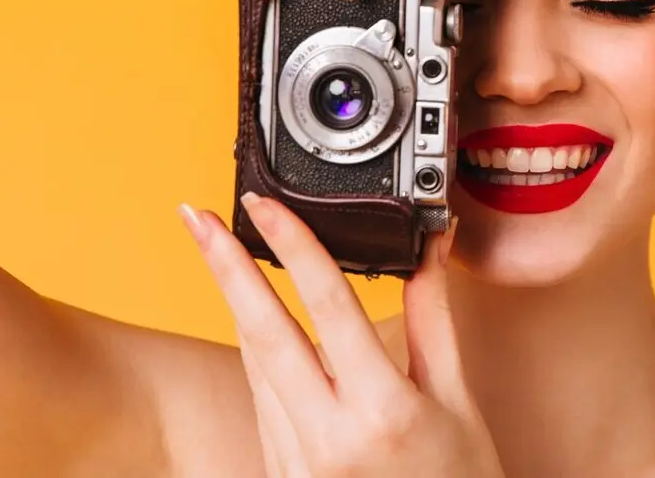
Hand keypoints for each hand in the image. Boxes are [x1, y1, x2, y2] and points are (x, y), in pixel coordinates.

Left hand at [178, 197, 503, 477]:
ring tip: (226, 253)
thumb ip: (432, 317)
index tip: (265, 204)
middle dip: (224, 267)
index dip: (293, 245)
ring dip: (240, 306)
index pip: (325, 305)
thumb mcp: (457, 398)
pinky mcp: (283, 477)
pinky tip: (257, 323)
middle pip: (262, 332)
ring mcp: (297, 465)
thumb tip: (429, 245)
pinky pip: (262, 402)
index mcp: (383, 410)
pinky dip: (260, 356)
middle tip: (197, 217)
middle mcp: (327, 439)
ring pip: (256, 367)